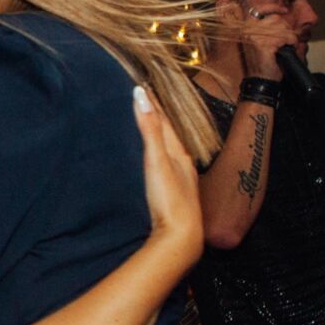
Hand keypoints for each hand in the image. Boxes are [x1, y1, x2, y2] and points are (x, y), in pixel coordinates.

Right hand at [133, 88, 201, 262]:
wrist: (181, 239)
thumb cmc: (170, 200)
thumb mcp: (157, 160)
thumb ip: (150, 128)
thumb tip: (140, 94)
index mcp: (179, 153)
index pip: (165, 121)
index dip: (153, 103)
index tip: (142, 85)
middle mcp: (183, 165)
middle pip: (169, 134)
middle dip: (157, 117)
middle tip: (144, 100)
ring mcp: (181, 181)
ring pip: (170, 151)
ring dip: (159, 137)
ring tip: (149, 127)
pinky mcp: (175, 197)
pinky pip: (167, 167)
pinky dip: (160, 156)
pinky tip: (157, 163)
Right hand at [235, 11, 299, 80]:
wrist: (261, 80)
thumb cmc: (264, 62)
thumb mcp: (262, 40)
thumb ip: (268, 27)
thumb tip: (281, 15)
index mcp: (246, 28)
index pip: (259, 9)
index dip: (273, 7)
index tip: (284, 10)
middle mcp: (248, 30)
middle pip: (275, 19)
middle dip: (286, 29)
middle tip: (288, 41)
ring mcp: (254, 37)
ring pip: (281, 27)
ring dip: (290, 36)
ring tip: (288, 45)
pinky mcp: (263, 45)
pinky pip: (284, 37)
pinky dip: (291, 42)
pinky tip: (289, 48)